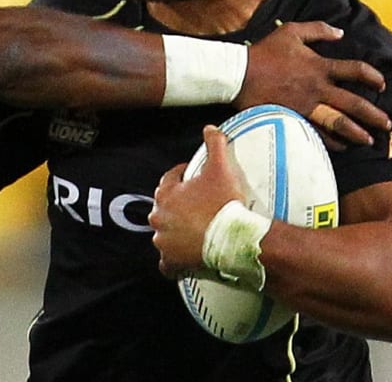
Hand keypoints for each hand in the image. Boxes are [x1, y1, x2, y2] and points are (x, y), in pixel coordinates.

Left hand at [150, 126, 243, 277]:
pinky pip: (167, 264)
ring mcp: (163, 240)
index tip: (190, 177)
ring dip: (174, 233)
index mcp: (166, 194)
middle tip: (195, 207)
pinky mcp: (171, 261)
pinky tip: (181, 260)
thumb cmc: (224, 204)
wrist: (232, 239)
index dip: (181, 176)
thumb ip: (215, 145)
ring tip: (192, 231)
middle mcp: (159, 217)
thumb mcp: (221, 168)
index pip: (169, 180)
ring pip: (164, 234)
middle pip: (164, 208)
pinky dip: (173, 262)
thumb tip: (210, 128)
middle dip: (176, 206)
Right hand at [239, 22, 389, 148]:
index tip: (382, 84)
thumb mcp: (292, 31)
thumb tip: (340, 32)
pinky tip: (340, 145)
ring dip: (357, 133)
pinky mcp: (293, 117)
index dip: (373, 77)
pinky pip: (317, 132)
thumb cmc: (264, 52)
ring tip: (368, 140)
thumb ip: (318, 30)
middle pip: (354, 103)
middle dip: (373, 115)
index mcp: (320, 66)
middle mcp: (318, 88)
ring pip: (339, 122)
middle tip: (385, 123)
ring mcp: (306, 106)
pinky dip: (331, 141)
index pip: (356, 71)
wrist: (239, 74)